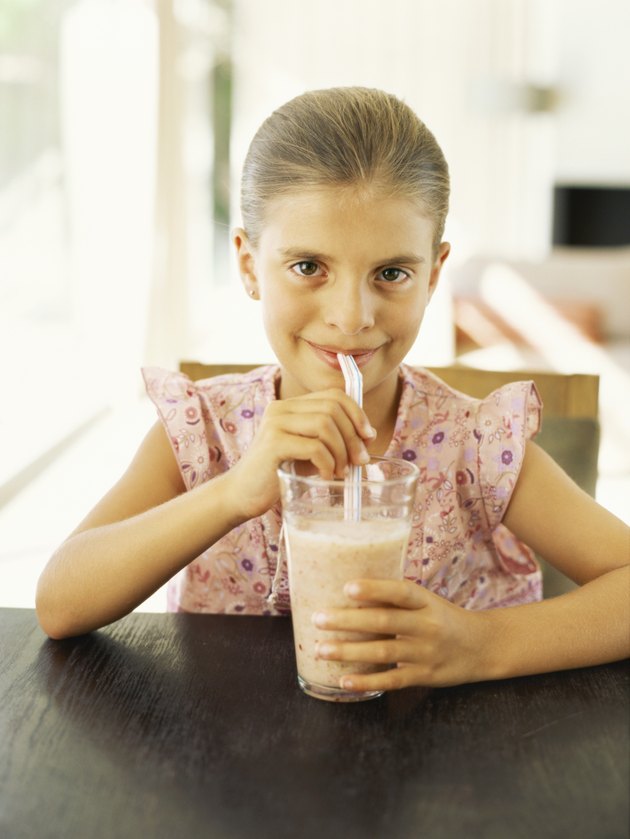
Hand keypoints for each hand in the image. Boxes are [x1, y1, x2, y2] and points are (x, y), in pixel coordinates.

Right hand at [225, 388, 375, 519]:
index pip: (334, 395)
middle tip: (360, 461)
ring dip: (342, 451)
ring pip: (325, 424)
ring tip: (342, 472)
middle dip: (353, 435)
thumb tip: (367, 438)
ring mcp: (276, 423)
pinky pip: (314, 447)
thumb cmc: (277, 475)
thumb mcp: (309, 453)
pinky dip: (328, 463)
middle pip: (333, 408)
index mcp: (292, 407)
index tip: (368, 437)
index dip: (357, 413)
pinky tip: (326, 476)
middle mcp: (282, 409)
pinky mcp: (273, 443)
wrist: (242, 495)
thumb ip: (332, 442)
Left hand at [312, 579, 489, 689]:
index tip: (347, 587)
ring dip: (349, 651)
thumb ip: (396, 598)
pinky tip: (344, 680)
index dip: (375, 589)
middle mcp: (427, 626)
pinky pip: (392, 680)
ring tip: (321, 648)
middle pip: (385, 621)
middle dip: (348, 621)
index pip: (400, 592)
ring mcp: (426, 653)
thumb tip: (348, 589)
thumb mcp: (427, 601)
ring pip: (383, 652)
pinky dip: (367, 682)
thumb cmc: (444, 618)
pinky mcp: (425, 677)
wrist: (482, 646)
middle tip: (318, 618)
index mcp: (426, 602)